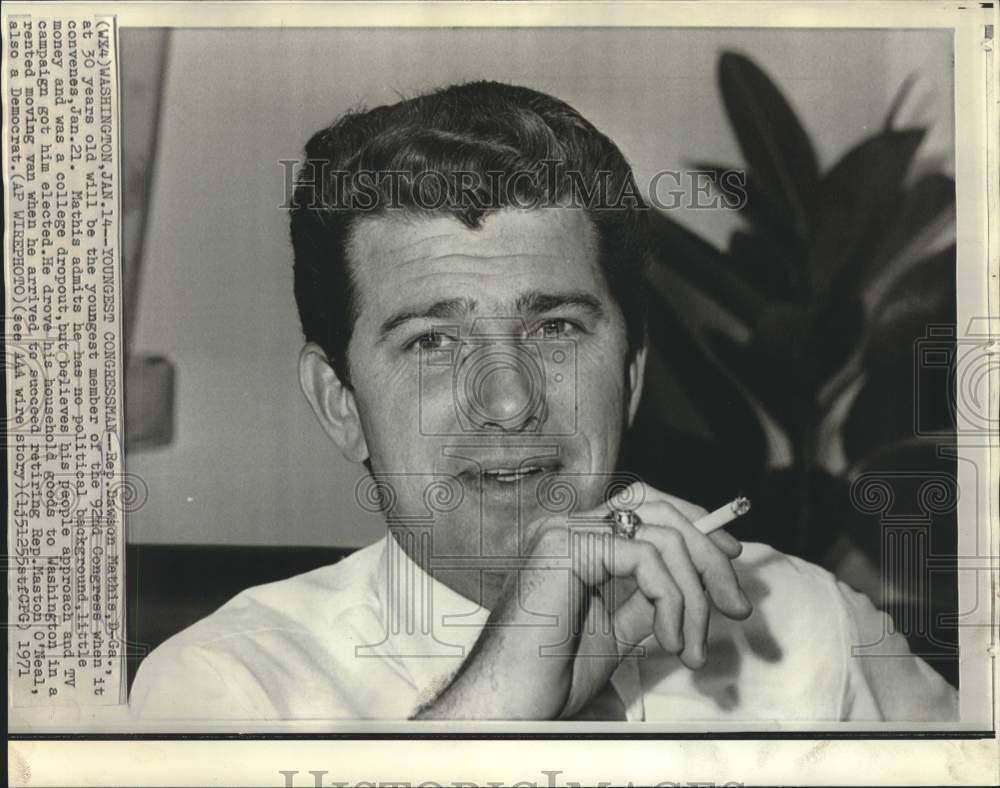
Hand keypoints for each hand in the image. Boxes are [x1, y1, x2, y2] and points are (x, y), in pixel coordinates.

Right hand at [413, 482, 751, 719]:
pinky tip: (667, 641)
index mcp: (574, 541)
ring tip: (691, 648)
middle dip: (708, 556)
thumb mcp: (618, 629)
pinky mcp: (566, 545)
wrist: (512, 702)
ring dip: (694, 594)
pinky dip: (672, 599)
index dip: (694, 526)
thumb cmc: (552, 676)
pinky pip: (646, 558)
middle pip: (659, 511)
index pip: (645, 508)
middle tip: (738, 607)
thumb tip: (696, 581)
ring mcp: (563, 530)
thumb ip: (649, 598)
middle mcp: (566, 525)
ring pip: (660, 536)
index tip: (731, 561)